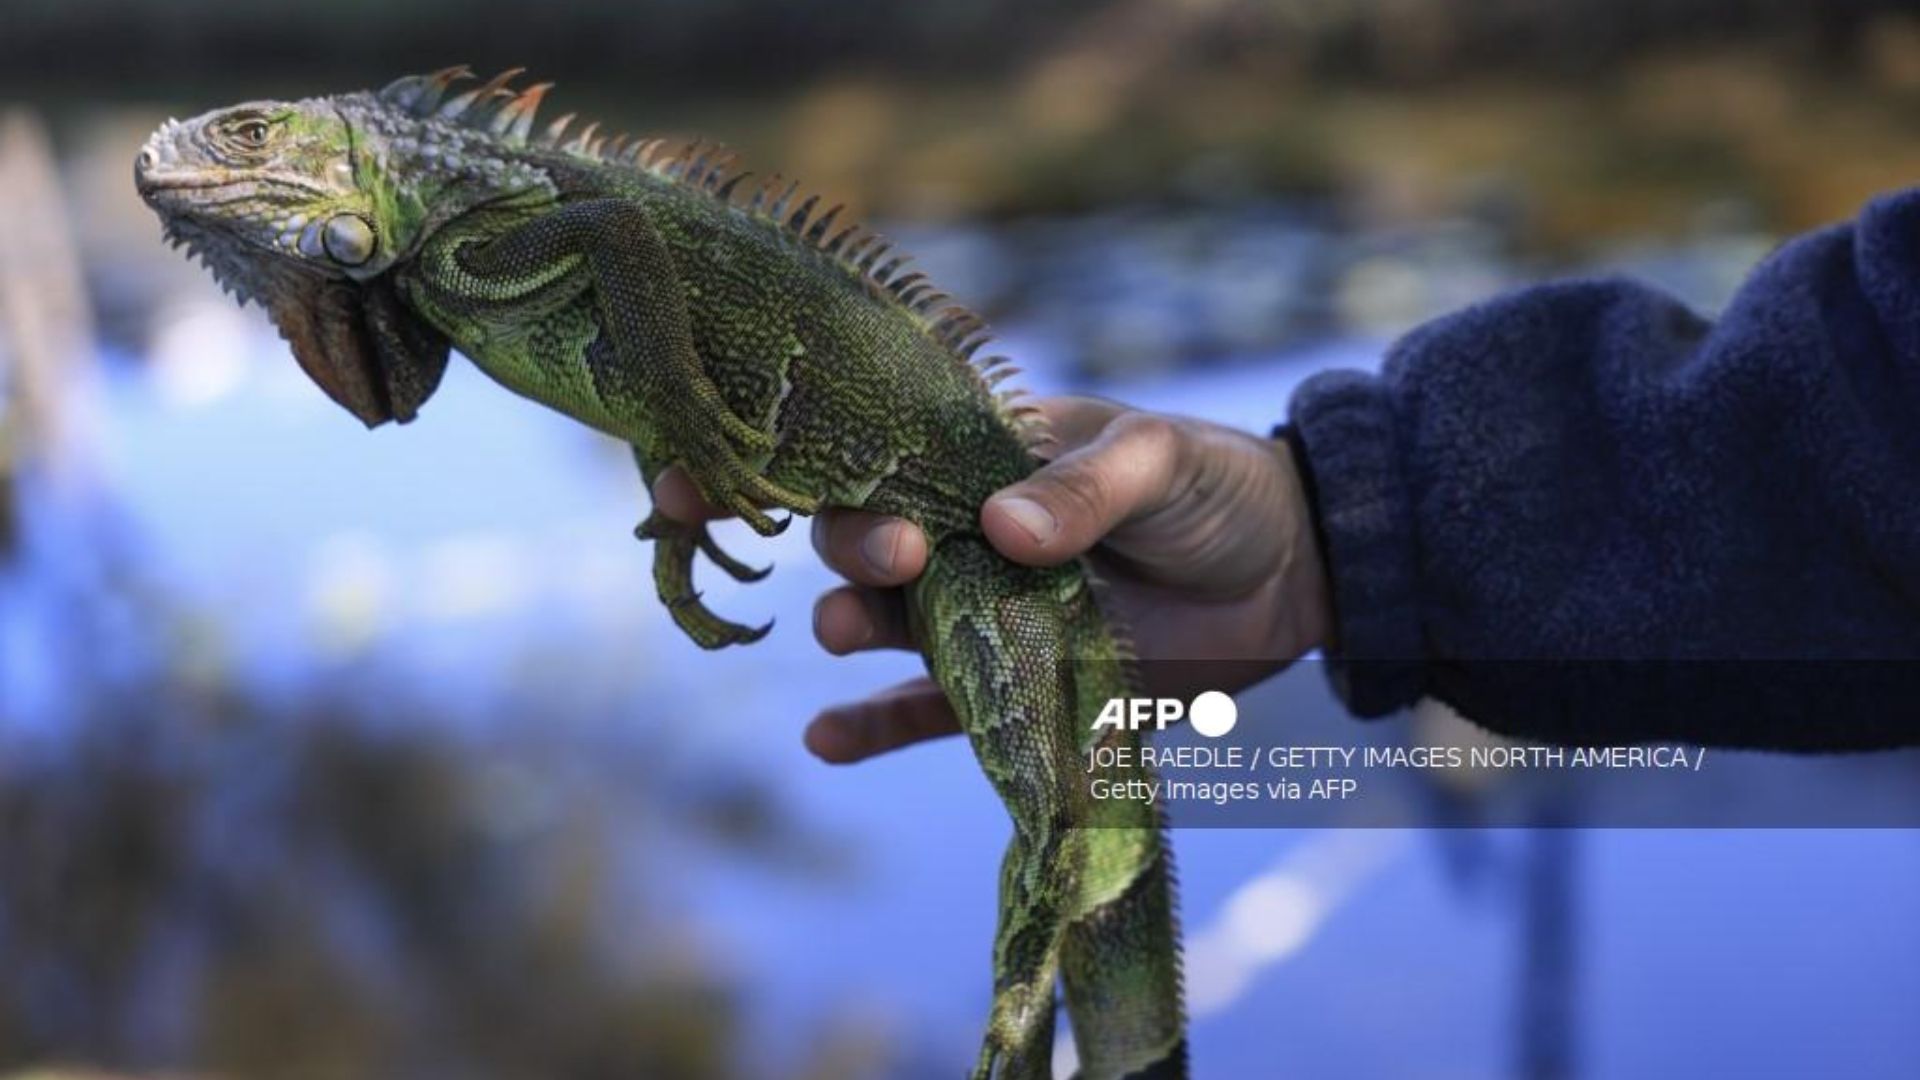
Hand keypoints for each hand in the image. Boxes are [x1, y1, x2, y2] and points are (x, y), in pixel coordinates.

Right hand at [651, 396, 1331, 763]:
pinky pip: (932, 712)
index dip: (784, 459)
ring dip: (854, 629)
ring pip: (889, 624)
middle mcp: (965, 533)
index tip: (703, 471)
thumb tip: (998, 528)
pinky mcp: (1019, 689)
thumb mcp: (1161, 463)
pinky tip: (826, 740)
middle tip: (896, 558)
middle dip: (853, 547)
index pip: (868, 450)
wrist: (1298, 573)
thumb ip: (1083, 487)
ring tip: (852, 638)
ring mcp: (987, 614)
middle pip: (865, 540)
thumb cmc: (1221, 488)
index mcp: (983, 458)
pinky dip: (878, 726)